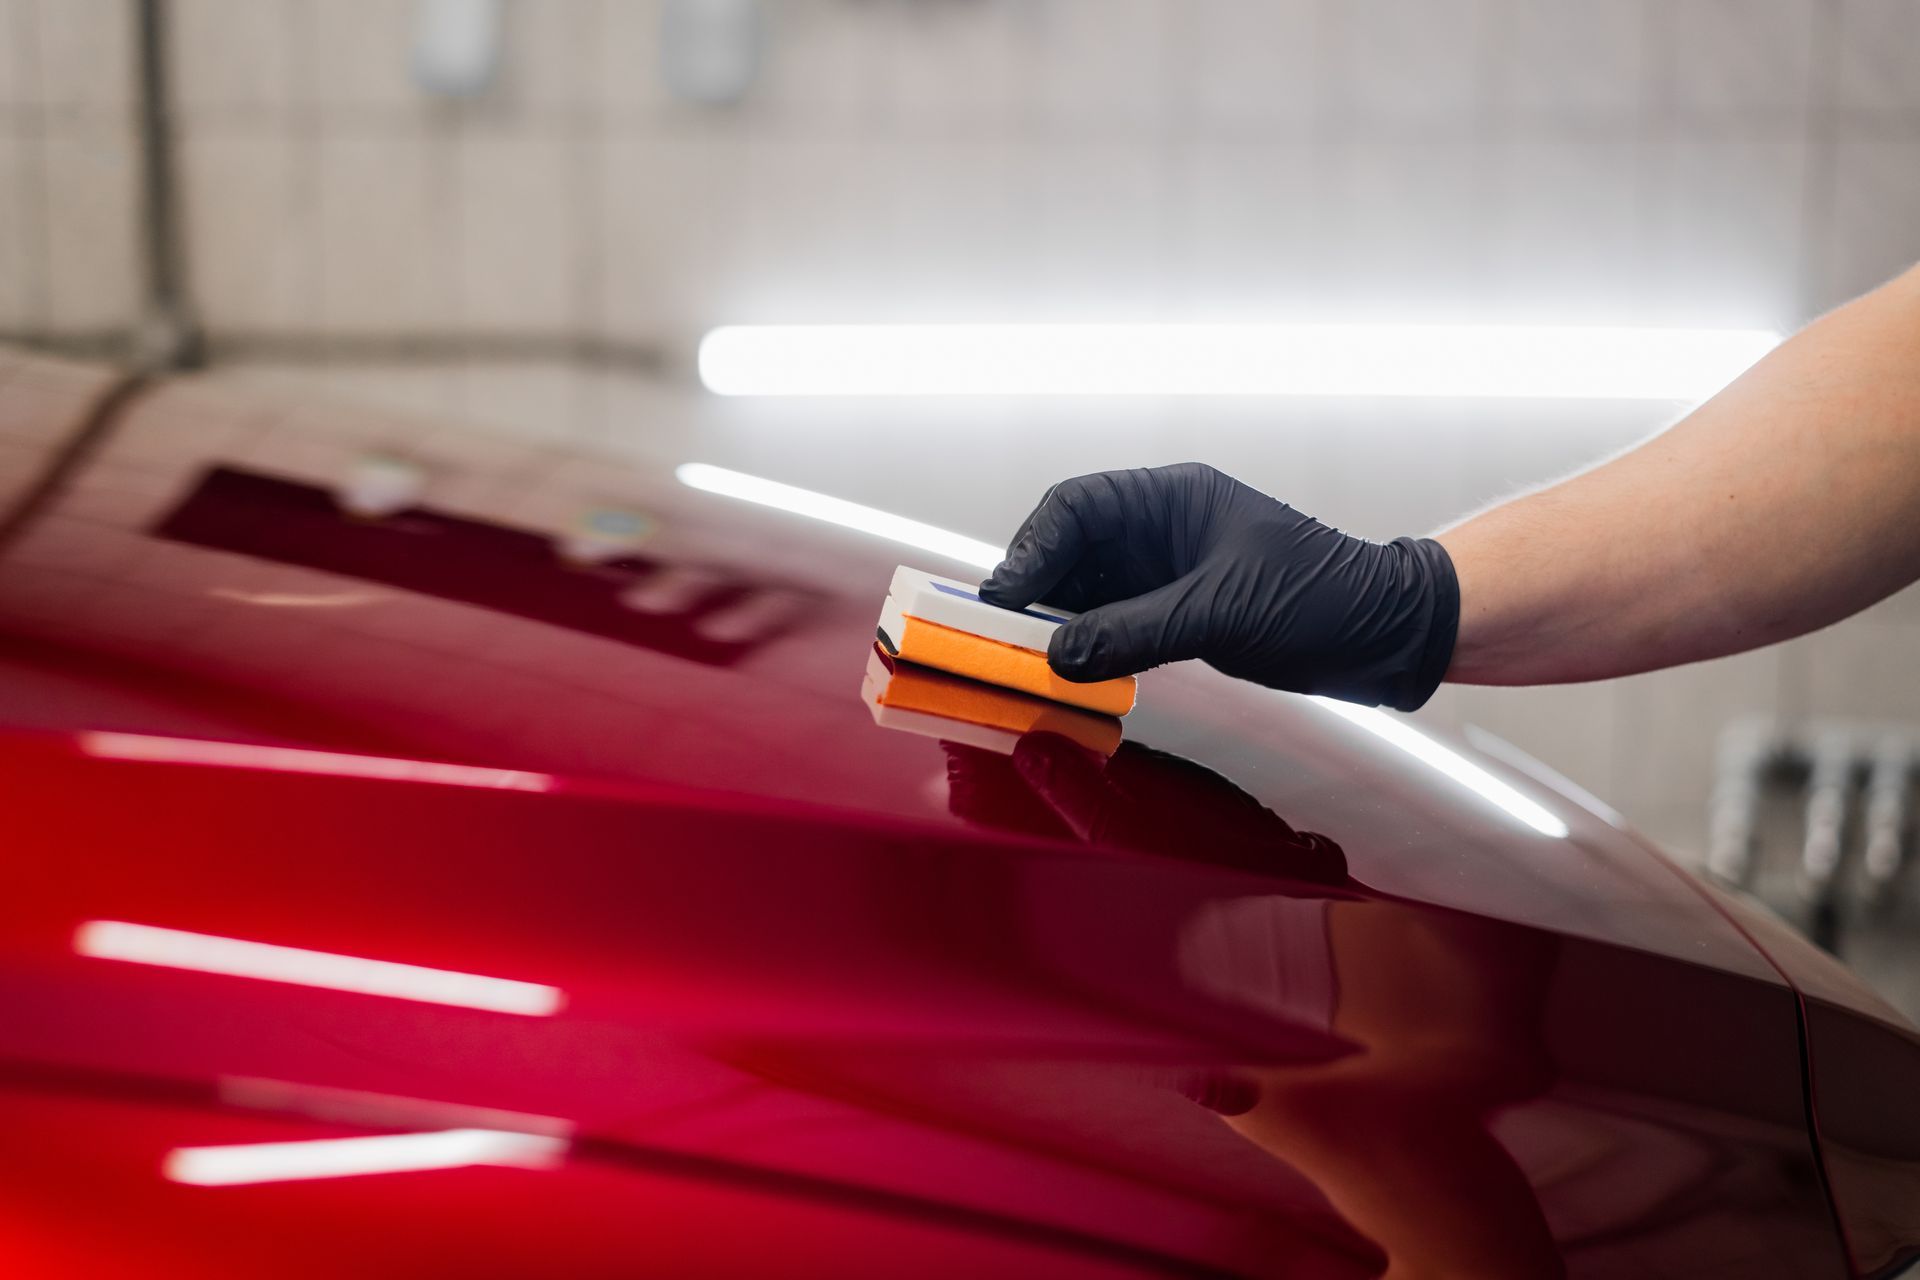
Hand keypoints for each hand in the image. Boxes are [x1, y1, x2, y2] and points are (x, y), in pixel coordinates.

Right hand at [978, 463, 1458, 709]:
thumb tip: (1062, 654)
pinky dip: (1088, 646)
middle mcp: (1162, 529)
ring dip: (1057, 622)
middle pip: (1071, 548)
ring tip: (1031, 657)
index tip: (1007, 597)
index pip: (1077, 507)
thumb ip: (1135, 631)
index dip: (1032, 549)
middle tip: (1003, 633)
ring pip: (1086, 590)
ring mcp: (1167, 572)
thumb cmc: (1326, 597)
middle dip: (1035, 588)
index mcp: (1173, 498)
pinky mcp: (1177, 614)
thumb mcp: (1222, 612)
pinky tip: (1073, 670)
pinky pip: (1112, 623)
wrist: (1387, 634)